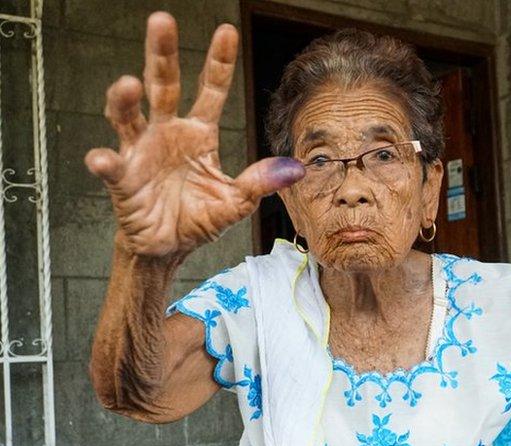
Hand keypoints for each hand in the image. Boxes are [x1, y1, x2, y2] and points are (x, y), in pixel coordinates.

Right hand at [84, 12, 303, 257]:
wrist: (167, 247)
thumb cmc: (199, 218)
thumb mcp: (237, 202)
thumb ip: (261, 183)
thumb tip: (296, 169)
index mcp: (198, 133)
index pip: (210, 90)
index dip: (218, 62)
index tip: (226, 31)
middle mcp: (167, 133)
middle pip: (163, 85)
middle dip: (162, 54)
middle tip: (162, 21)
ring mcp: (141, 151)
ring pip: (128, 115)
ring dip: (125, 99)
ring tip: (129, 84)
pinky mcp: (122, 178)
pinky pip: (111, 166)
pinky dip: (105, 162)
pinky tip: (103, 159)